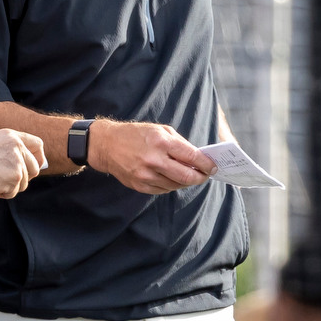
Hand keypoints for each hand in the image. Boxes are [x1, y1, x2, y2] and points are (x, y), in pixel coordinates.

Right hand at [0, 129, 43, 198]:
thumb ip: (10, 153)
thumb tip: (29, 170)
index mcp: (12, 136)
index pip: (38, 144)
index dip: (38, 158)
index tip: (33, 167)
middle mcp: (17, 146)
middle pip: (35, 168)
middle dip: (24, 179)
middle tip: (8, 182)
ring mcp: (17, 161)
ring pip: (24, 183)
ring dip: (9, 188)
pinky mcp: (14, 177)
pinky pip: (14, 192)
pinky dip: (2, 194)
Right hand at [87, 119, 213, 194]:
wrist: (107, 145)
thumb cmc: (136, 134)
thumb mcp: (160, 130)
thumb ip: (180, 144)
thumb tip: (198, 158)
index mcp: (162, 142)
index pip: (192, 157)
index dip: (207, 164)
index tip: (213, 167)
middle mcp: (154, 160)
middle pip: (186, 176)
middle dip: (200, 177)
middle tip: (205, 176)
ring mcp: (146, 175)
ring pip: (176, 185)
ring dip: (186, 182)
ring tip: (189, 176)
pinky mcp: (140, 185)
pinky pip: (163, 190)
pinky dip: (172, 185)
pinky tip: (172, 178)